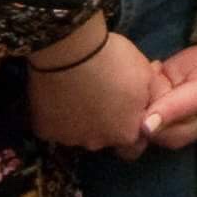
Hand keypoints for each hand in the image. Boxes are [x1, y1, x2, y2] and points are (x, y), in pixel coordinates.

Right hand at [26, 23, 156, 157]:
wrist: (71, 50)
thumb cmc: (116, 61)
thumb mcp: (147, 75)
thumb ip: (151, 99)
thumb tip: (151, 107)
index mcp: (126, 133)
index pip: (134, 145)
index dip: (132, 127)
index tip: (127, 109)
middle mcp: (97, 143)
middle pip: (104, 139)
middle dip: (106, 124)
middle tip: (103, 96)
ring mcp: (69, 139)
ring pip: (78, 133)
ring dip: (81, 119)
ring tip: (79, 93)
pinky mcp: (45, 131)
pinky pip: (55, 126)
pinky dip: (58, 115)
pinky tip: (61, 94)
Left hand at [141, 38, 196, 151]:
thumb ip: (174, 109)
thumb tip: (144, 129)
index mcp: (173, 134)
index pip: (138, 130)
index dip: (133, 113)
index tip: (138, 96)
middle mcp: (164, 121)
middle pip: (133, 113)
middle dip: (134, 97)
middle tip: (143, 80)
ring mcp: (161, 100)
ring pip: (135, 96)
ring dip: (138, 82)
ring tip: (151, 70)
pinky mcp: (162, 81)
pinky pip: (141, 80)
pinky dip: (142, 71)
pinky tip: (155, 64)